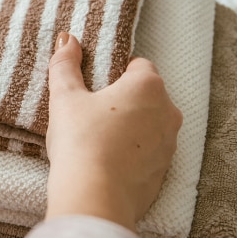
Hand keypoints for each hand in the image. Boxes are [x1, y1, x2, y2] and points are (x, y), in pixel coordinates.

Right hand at [44, 33, 181, 229]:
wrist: (94, 198)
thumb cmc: (82, 141)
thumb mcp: (65, 98)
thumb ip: (65, 66)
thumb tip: (67, 40)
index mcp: (148, 86)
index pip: (138, 65)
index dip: (114, 72)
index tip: (94, 85)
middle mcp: (168, 112)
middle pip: (146, 95)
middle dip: (124, 100)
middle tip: (92, 112)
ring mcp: (170, 144)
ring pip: (150, 125)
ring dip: (130, 127)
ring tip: (98, 139)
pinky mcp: (164, 172)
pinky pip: (149, 153)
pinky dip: (133, 153)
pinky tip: (108, 162)